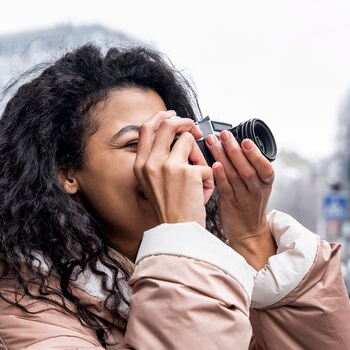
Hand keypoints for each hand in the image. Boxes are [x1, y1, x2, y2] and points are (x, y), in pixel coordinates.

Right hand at [134, 111, 214, 227]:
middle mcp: (151, 163)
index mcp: (140, 166)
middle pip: (167, 124)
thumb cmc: (170, 213)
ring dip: (199, 157)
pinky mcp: (188, 173)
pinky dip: (209, 180)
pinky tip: (202, 195)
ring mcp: (168, 166)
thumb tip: (176, 138)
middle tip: (195, 128)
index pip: (146, 128)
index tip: (173, 115)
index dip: (161, 117)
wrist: (177, 234)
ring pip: (189, 140)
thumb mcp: (153, 185)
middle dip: (185, 122)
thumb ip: (157, 162)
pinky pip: (205, 165)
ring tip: (199, 179)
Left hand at [205, 131, 275, 268]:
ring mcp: (243, 199)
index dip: (255, 154)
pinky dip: (220, 176)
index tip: (245, 140)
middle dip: (234, 150)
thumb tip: (236, 143)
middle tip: (224, 135)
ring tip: (212, 142)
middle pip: (247, 169)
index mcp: (266, 183)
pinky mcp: (230, 205)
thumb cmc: (250, 205)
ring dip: (222, 157)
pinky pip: (225, 189)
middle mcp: (256, 191)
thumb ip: (251, 167)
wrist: (248, 232)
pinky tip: (213, 165)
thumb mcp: (258, 185)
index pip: (265, 167)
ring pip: (234, 176)